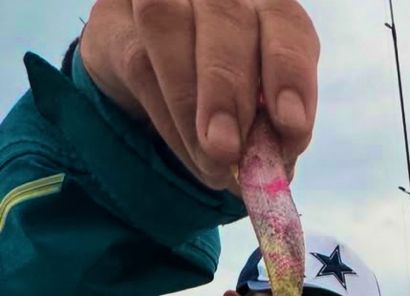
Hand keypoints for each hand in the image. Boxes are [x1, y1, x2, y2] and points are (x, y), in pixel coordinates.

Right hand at [80, 0, 319, 190]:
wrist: (158, 94)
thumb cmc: (228, 104)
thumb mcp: (260, 119)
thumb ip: (271, 134)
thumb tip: (272, 165)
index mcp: (267, 7)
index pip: (286, 22)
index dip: (290, 72)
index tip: (290, 125)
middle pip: (228, 15)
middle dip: (230, 89)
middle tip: (229, 149)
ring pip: (170, 21)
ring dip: (190, 102)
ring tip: (212, 158)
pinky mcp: (116, 20)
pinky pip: (139, 61)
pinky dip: (168, 118)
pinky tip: (189, 152)